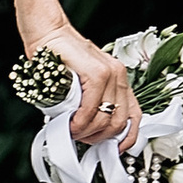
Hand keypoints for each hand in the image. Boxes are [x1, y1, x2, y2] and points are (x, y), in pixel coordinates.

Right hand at [32, 19, 137, 152]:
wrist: (48, 34)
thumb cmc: (59, 58)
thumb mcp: (82, 84)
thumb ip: (90, 102)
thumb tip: (89, 130)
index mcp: (119, 79)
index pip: (134, 115)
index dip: (127, 137)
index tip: (115, 149)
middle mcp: (119, 76)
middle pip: (119, 122)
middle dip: (100, 137)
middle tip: (82, 138)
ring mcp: (110, 74)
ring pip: (105, 118)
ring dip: (87, 132)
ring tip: (73, 131)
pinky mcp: (97, 73)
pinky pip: (92, 108)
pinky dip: (80, 122)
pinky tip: (71, 124)